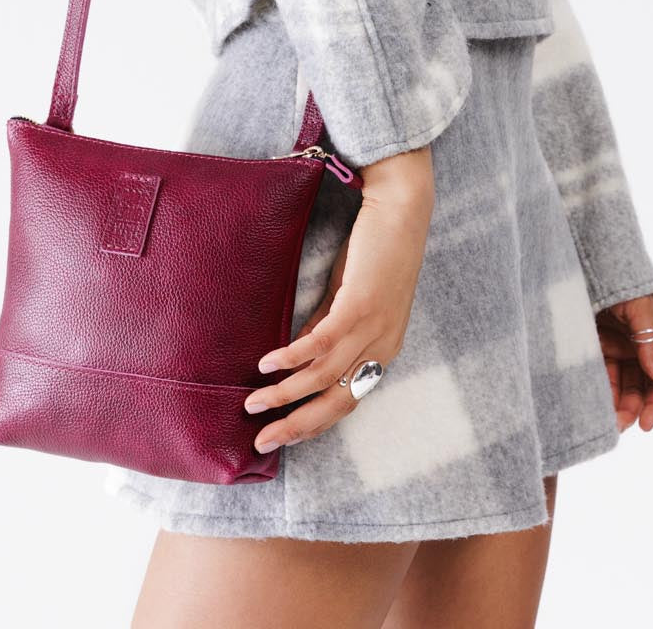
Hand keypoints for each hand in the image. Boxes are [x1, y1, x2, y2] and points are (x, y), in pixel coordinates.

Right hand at [242, 145, 434, 452]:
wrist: (400, 211)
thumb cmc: (377, 252)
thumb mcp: (350, 298)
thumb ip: (326, 328)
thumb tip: (295, 357)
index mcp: (383, 350)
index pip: (347, 402)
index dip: (313, 424)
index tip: (282, 437)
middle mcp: (381, 347)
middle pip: (336, 402)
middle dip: (296, 425)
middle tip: (262, 442)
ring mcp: (372, 328)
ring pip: (324, 377)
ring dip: (284, 395)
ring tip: (252, 403)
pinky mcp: (359, 306)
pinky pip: (321, 342)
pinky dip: (292, 358)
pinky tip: (267, 364)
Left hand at [596, 291, 652, 432]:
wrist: (590, 256)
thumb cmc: (623, 278)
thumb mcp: (641, 309)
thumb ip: (650, 342)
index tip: (646, 425)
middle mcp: (636, 346)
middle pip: (638, 387)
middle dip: (631, 408)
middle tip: (616, 426)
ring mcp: (613, 344)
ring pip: (617, 383)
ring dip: (613, 403)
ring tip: (602, 420)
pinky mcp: (592, 342)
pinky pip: (596, 371)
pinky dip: (595, 387)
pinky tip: (589, 401)